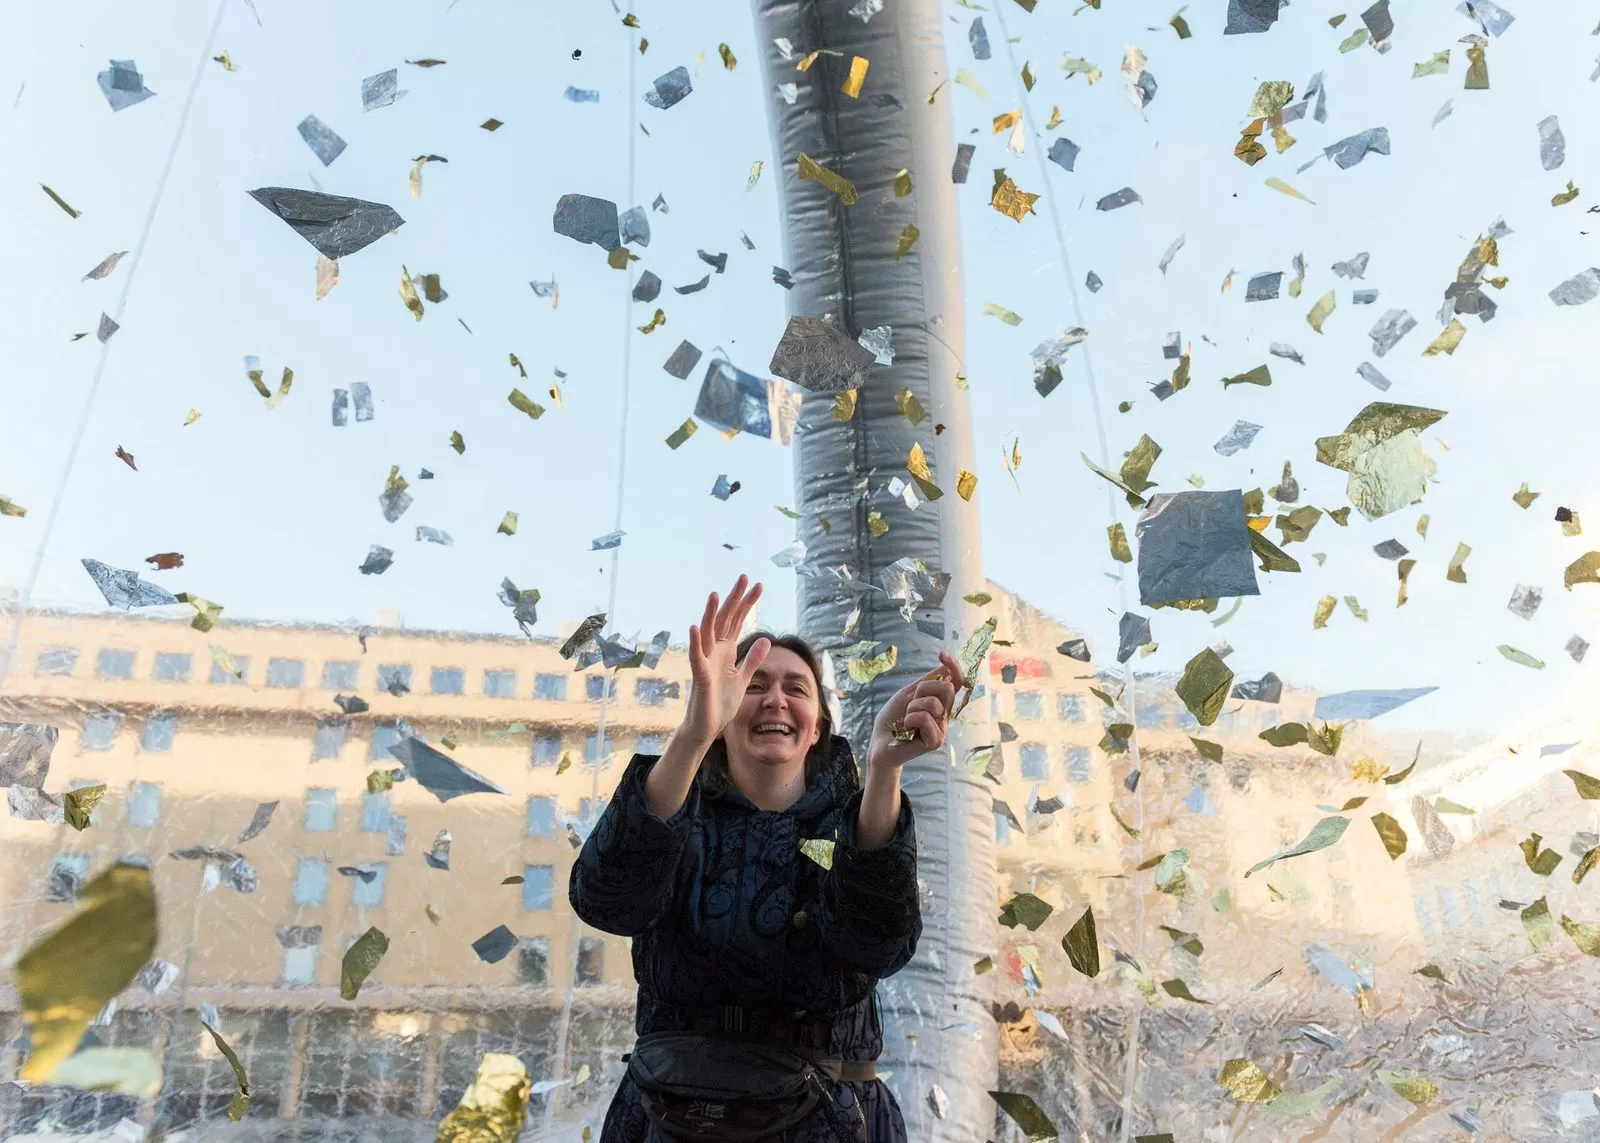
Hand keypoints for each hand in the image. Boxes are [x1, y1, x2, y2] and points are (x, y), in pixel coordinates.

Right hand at [682, 575, 769, 744]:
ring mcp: (706, 663)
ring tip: (715, 594)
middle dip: (735, 600)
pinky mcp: (700, 677)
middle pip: (724, 620)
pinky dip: (695, 643)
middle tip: (744, 577)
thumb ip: (753, 659)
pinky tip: (694, 627)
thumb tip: (766, 639)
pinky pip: (696, 658)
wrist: (707, 728)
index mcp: (726, 651)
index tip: (758, 586)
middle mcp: (714, 652)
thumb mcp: (743, 678)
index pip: (737, 621)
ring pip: (707, 633)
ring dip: (710, 614)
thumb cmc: (721, 703)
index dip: (747, 604)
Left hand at [867, 651, 962, 772]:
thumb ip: (928, 682)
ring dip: (913, 707)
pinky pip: (925, 718)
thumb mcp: (908, 693)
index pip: (956, 682)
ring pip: (934, 703)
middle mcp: (944, 715)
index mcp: (940, 702)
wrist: (879, 741)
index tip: (942, 654)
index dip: (953, 666)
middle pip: (947, 688)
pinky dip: (910, 719)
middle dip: (923, 689)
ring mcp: (941, 729)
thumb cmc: (893, 718)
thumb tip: (946, 667)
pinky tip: (906, 729)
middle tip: (910, 703)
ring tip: (906, 720)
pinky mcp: (936, 741)